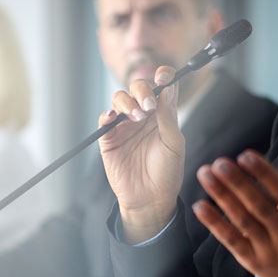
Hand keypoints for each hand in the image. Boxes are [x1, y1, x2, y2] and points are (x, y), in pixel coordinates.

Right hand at [98, 67, 183, 242]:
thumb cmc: (167, 172)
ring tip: (136, 117)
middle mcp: (143, 115)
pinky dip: (106, 114)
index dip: (163, 76)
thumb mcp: (173, 144)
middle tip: (148, 106)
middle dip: (142, 90)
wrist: (150, 199)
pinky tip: (113, 117)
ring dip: (127, 102)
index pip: (163, 86)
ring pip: (119, 99)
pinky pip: (104, 120)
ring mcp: (125, 125)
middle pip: (138, 88)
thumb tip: (165, 89)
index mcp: (163, 114)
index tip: (164, 77)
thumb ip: (168, 116)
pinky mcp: (109, 138)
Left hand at [192, 145, 277, 276]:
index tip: (245, 156)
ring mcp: (269, 250)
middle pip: (258, 205)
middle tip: (219, 162)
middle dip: (237, 183)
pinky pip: (232, 241)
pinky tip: (200, 207)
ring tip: (206, 175)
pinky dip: (215, 225)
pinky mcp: (254, 262)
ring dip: (222, 197)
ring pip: (242, 221)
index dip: (264, 174)